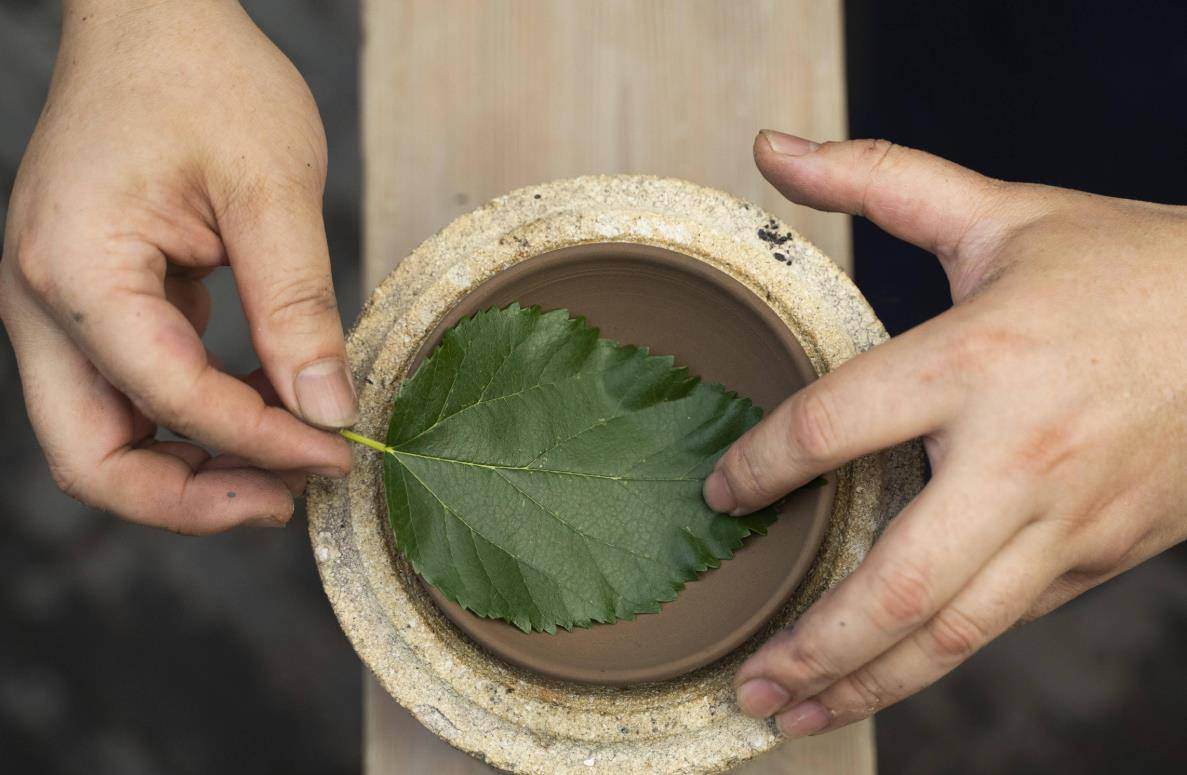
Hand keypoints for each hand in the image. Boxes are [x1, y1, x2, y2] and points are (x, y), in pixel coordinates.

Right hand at [0, 0, 354, 533]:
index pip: (169, 397)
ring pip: (106, 436)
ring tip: (286, 464)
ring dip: (192, 466)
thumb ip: (298, 308)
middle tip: (286, 499)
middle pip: (93, 457)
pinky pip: (130, 391)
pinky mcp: (90, 302)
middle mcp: (40, 300)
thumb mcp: (272, 189)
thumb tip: (329, 411)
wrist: (157, 20)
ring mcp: (56, 306)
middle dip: (191, 498)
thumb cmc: (206, 80)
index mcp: (74, 267)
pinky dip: (192, 417)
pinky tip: (264, 407)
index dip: (260, 442)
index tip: (338, 452)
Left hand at [709, 130, 1186, 735]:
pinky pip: (1002, 621)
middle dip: (814, 646)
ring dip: (868, 684)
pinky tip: (885, 673)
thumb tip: (775, 146)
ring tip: (794, 716)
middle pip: (899, 582)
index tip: (722, 492)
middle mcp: (1017, 456)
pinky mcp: (1097, 557)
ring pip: (955, 633)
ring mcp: (1065, 521)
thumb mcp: (1000, 211)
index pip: (836, 425)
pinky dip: (936, 657)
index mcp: (979, 360)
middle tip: (748, 682)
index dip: (763, 464)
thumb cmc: (1125, 268)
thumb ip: (879, 176)